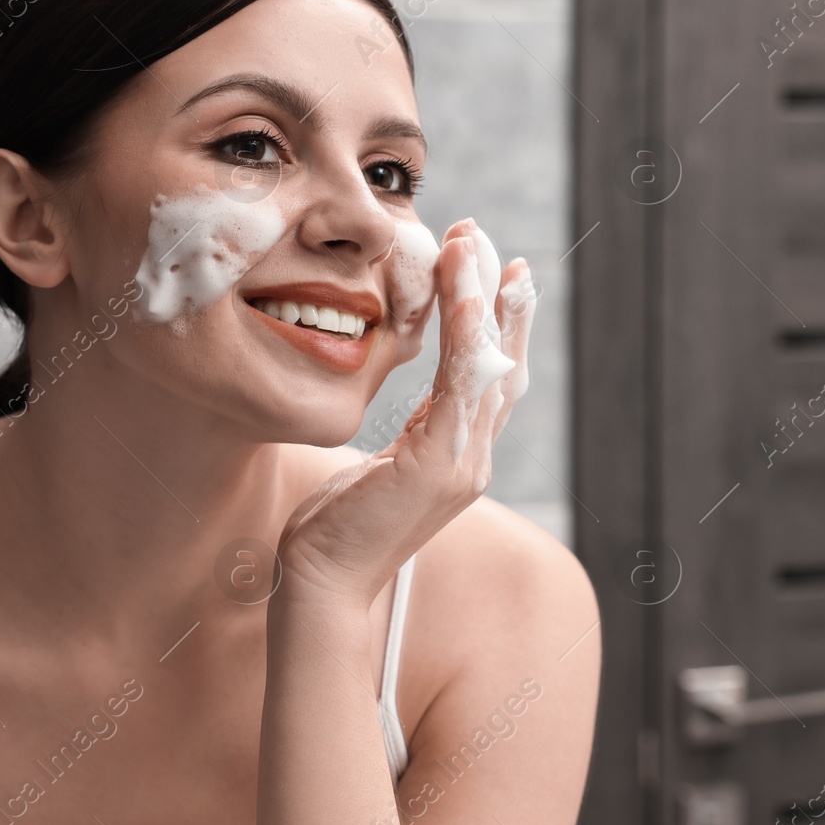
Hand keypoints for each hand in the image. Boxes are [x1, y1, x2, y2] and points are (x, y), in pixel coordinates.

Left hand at [275, 218, 536, 611]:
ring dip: (481, 298)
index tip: (496, 272)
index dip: (498, 324)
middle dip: (501, 298)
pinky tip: (464, 296)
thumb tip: (416, 407)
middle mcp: (473, 459)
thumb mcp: (379, 468)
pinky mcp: (440, 466)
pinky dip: (468, 337)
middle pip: (503, 364)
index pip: (489, 378)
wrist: (320, 584)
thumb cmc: (336, 529)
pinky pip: (462, 388)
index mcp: (461, 457)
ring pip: (487, 365)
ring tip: (473, 244)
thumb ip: (408, 435)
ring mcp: (463, 464)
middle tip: (490, 241)